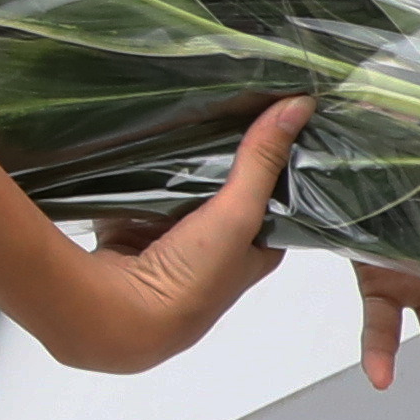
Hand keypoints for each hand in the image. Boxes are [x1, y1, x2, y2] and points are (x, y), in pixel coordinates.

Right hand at [35, 98, 310, 372]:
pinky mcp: (127, 236)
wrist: (119, 316)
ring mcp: (168, 245)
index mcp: (251, 255)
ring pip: (180, 196)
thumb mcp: (238, 215)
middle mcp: (213, 252)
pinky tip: (143, 138)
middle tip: (229, 105)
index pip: (273, 205)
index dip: (275, 169)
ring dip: (179, 167)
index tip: (275, 122)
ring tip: (189, 110)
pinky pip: (138, 196)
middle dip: (223, 162)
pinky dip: (139, 175)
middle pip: (224, 197)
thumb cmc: (193, 279)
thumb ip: (262, 161)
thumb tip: (301, 104)